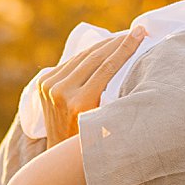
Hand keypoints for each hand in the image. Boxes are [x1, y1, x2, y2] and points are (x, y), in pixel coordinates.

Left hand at [38, 26, 143, 145]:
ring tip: (123, 37)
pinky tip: (103, 47)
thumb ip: (118, 98)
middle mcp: (61, 92)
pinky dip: (88, 54)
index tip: (141, 33)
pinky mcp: (44, 83)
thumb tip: (139, 68)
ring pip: (83, 57)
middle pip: (95, 58)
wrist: (61, 153)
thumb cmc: (94, 142)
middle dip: (118, 42)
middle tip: (136, 31)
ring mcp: (49, 86)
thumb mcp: (110, 123)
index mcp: (80, 103)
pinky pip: (71, 63)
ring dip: (104, 45)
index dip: (126, 47)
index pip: (107, 66)